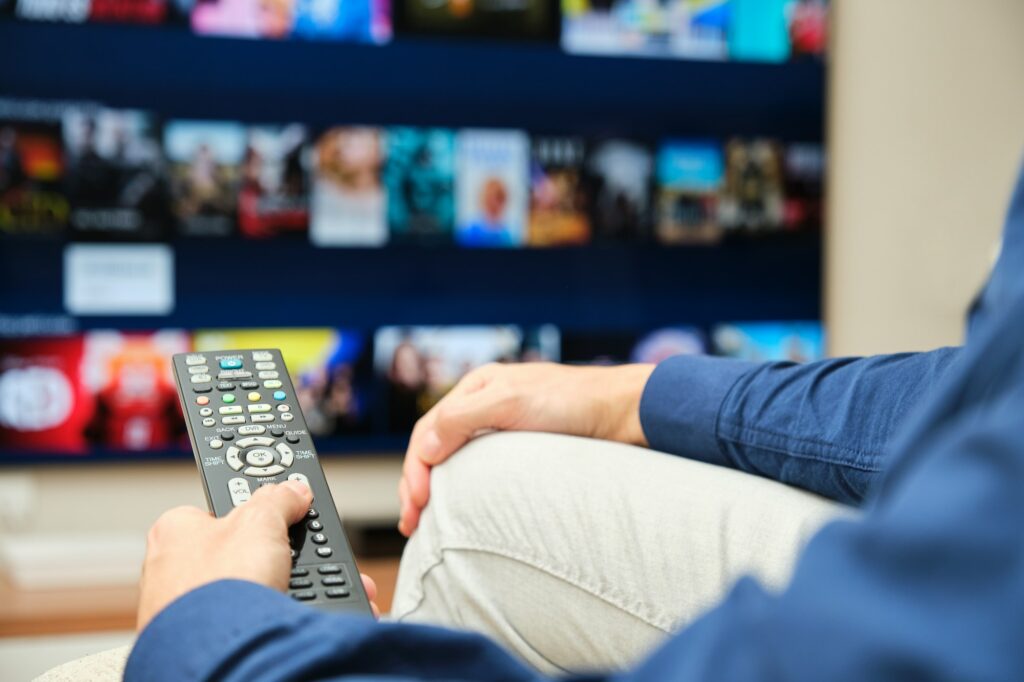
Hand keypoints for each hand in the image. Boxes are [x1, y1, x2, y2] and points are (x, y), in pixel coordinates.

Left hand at [138, 480, 379, 630]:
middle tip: (304, 554)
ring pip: (249, 590)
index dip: (259, 506)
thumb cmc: (218, 587)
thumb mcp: (261, 521)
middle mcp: (172, 571)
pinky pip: (248, 623)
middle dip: (281, 554)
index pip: (221, 506)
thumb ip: (279, 499)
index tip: (286, 504)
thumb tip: (293, 491)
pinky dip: (274, 619)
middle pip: (241, 551)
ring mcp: (185, 611)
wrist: (214, 656)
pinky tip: (291, 618)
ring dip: (284, 589)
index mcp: (175, 531)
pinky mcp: (201, 643)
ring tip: (308, 592)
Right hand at [398, 362, 654, 535]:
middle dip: (417, 483)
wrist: (624, 413)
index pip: (427, 430)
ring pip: (454, 459)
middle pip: (434, 446)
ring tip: (424, 522)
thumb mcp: (511, 402)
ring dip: (434, 488)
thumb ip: (463, 419)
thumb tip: (423, 447)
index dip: (415, 469)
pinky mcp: (522, 448)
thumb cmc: (573, 401)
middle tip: (412, 522)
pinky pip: (479, 468)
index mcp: (476, 388)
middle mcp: (484, 405)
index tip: (417, 504)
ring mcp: (502, 427)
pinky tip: (459, 506)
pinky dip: (461, 488)